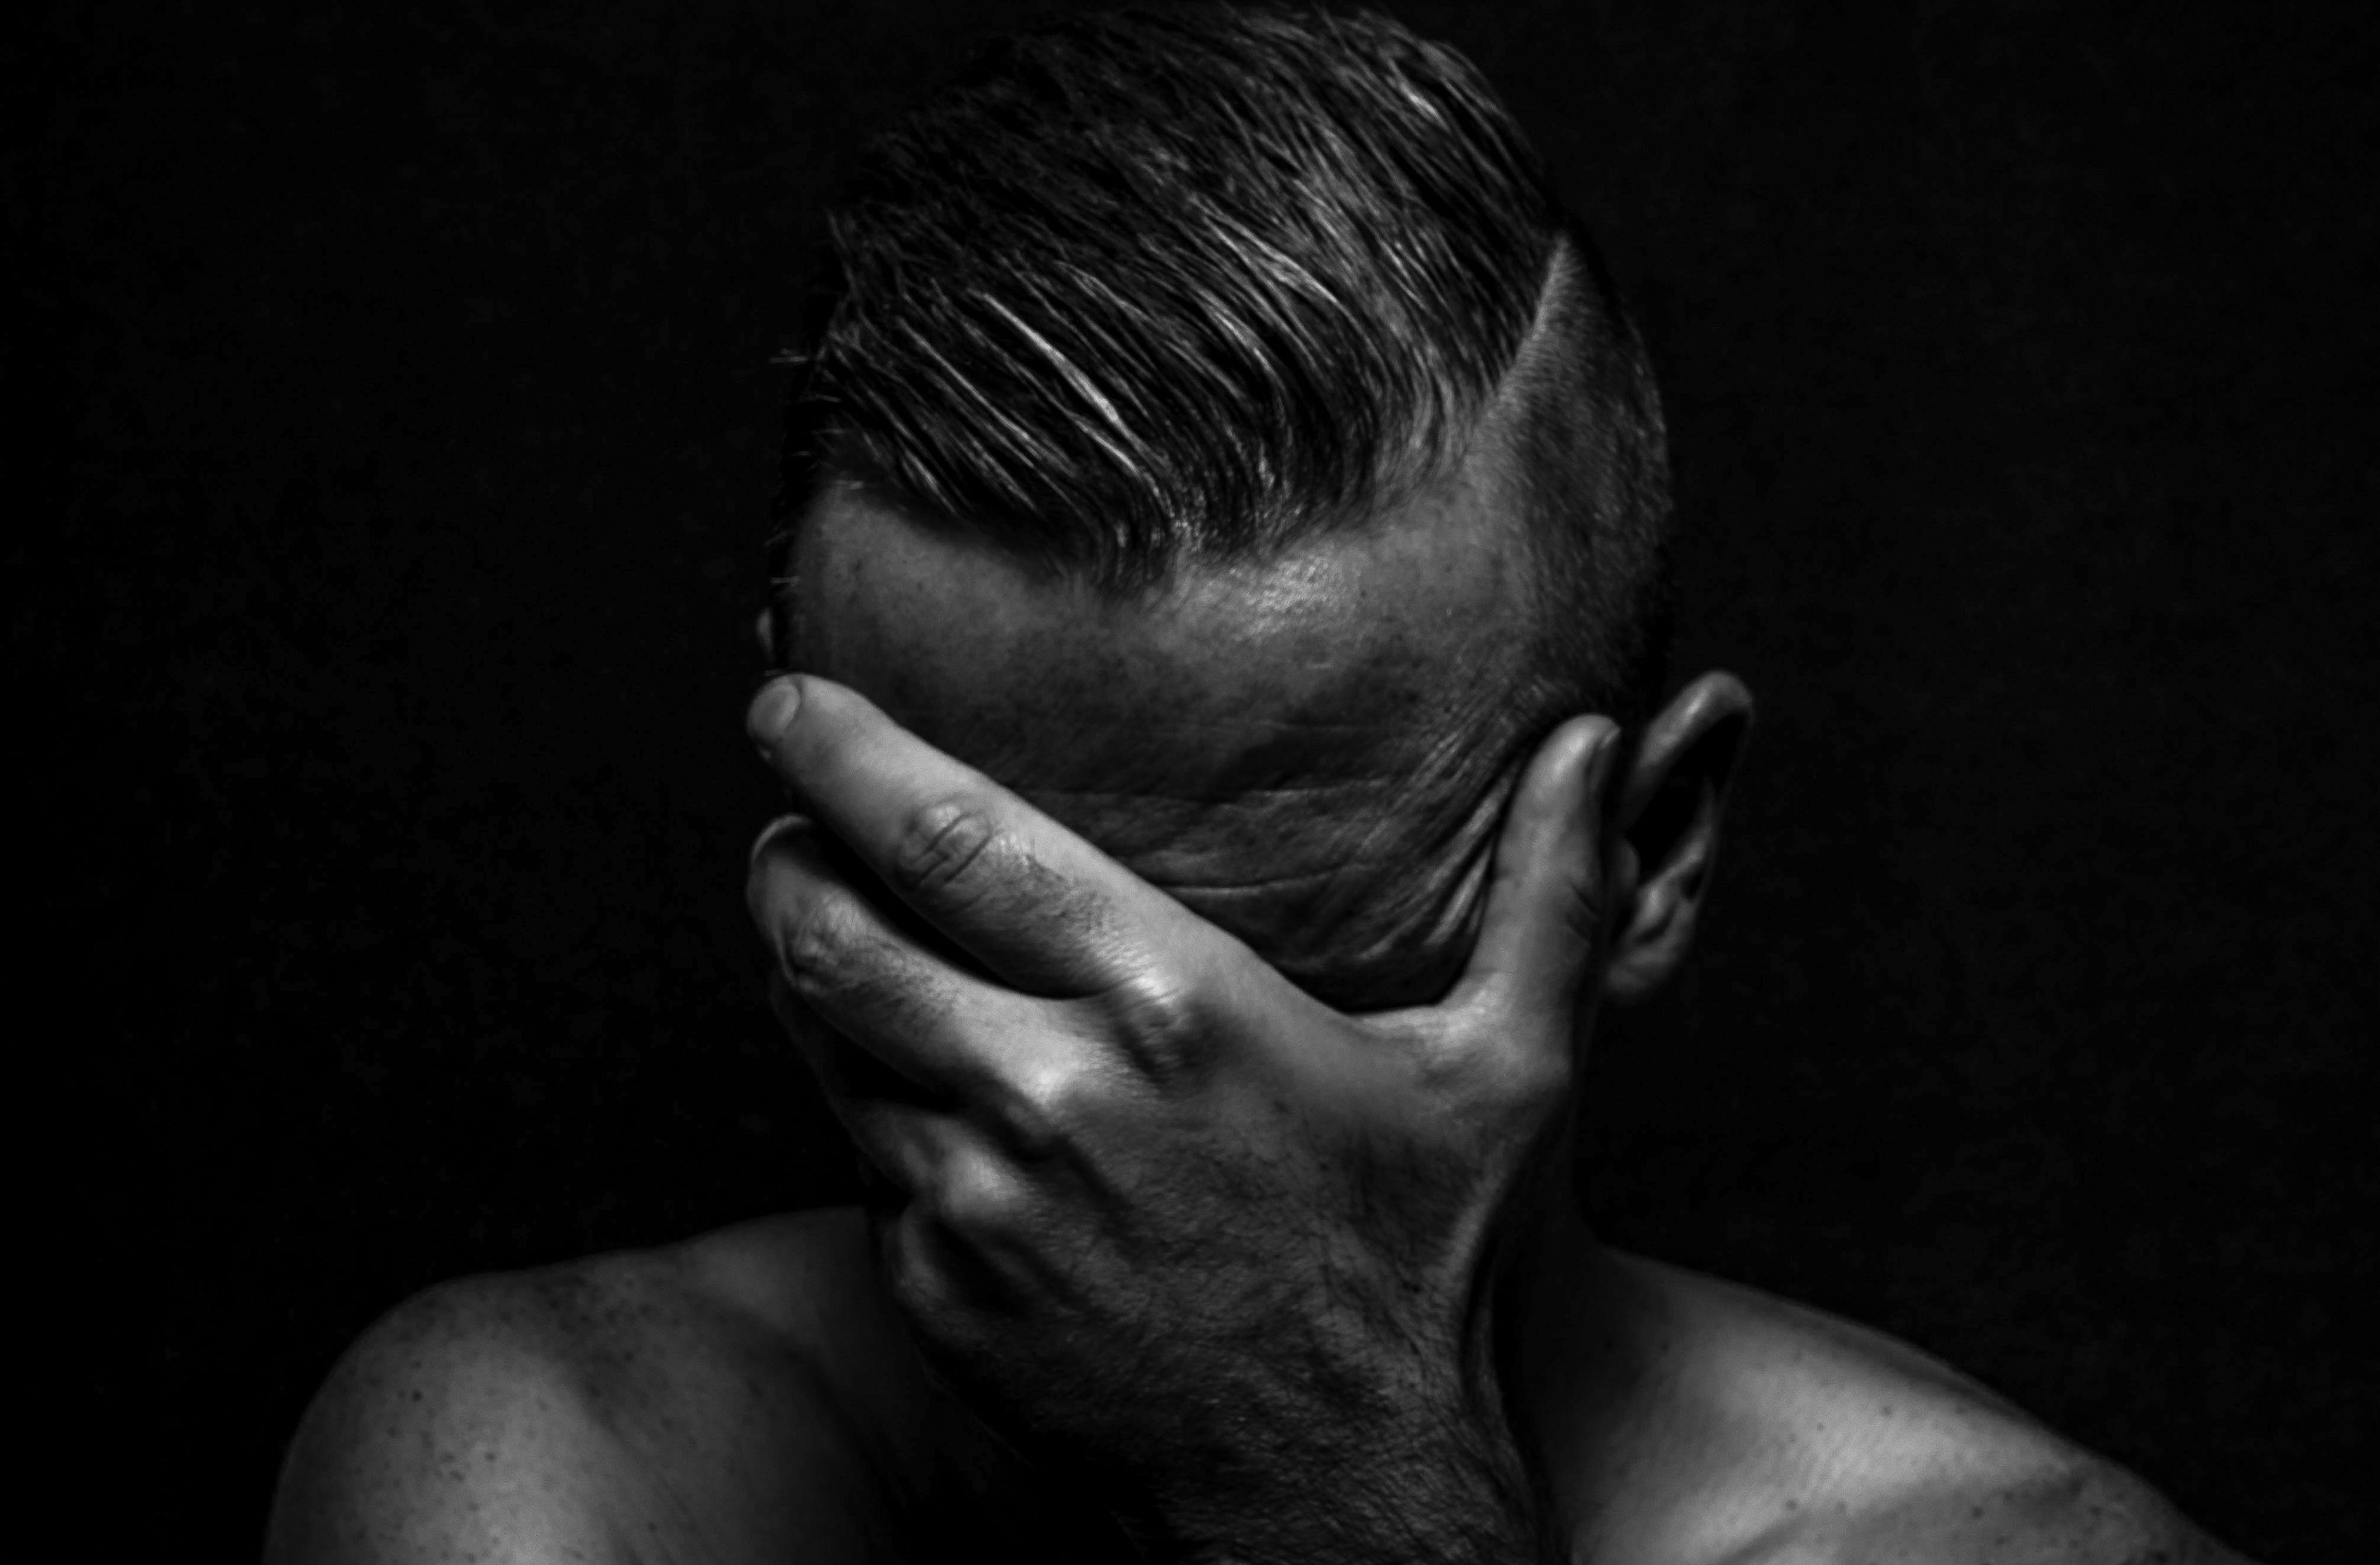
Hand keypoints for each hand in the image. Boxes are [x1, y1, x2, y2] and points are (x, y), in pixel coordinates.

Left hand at [744, 675, 1617, 1563]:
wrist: (1343, 1495)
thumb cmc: (1425, 1270)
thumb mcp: (1511, 1071)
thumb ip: (1551, 890)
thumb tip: (1597, 738)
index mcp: (1173, 1005)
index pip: (949, 836)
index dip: (843, 753)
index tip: (791, 701)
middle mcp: (1051, 1093)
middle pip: (833, 929)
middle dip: (783, 854)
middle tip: (782, 814)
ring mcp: (979, 1202)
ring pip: (822, 1041)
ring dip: (800, 966)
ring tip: (815, 916)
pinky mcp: (940, 1292)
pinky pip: (858, 1159)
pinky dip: (862, 1099)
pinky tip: (905, 1077)